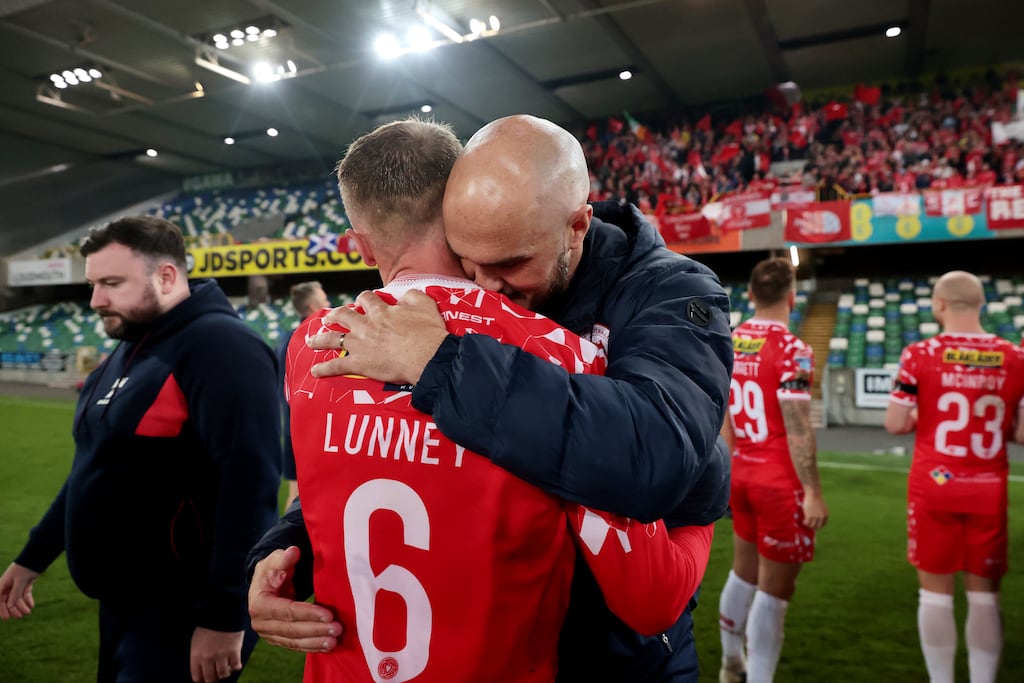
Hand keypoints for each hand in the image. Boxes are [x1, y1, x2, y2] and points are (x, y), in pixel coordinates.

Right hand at [0, 562, 39, 619]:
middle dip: (14, 609)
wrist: (35, 558)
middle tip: (20, 616)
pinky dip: (28, 599)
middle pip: (9, 601)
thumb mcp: (19, 581)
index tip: (6, 618)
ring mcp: (17, 585)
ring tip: (28, 612)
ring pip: (17, 598)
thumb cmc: (24, 568)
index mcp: (2, 584)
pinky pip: (25, 594)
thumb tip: (10, 606)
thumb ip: (15, 594)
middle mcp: (8, 585)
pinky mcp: (25, 584)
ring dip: (22, 606)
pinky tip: (31, 605)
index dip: (2, 609)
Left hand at [190, 627, 242, 682]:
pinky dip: (235, 667)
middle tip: (216, 676)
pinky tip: (234, 662)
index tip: (205, 679)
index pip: (197, 678)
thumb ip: (198, 656)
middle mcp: (208, 658)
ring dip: (224, 673)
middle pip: (210, 679)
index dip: (202, 680)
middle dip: (213, 679)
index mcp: (196, 655)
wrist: (223, 611)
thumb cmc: (209, 624)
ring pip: (223, 674)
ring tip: (226, 668)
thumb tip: (202, 669)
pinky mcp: (234, 651)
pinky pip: (236, 667)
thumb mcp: (197, 641)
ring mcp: (221, 655)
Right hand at [248, 546, 341, 652]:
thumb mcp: (275, 561)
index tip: (329, 614)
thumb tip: (293, 551)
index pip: (287, 611)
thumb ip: (284, 558)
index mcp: (259, 604)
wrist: (264, 585)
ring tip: (334, 641)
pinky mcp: (277, 639)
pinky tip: (327, 647)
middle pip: (292, 630)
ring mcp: (269, 634)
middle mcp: (261, 623)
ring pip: (294, 641)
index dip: (308, 613)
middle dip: (316, 630)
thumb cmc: (272, 570)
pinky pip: (295, 646)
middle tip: (337, 628)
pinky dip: (311, 647)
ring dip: (315, 642)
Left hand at [307, 290, 449, 383]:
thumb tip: (405, 296)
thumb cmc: (428, 333)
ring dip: (320, 339)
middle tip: (329, 318)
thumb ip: (412, 297)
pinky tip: (315, 371)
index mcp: (381, 311)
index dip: (363, 299)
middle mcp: (366, 325)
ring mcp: (359, 344)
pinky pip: (336, 365)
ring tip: (312, 340)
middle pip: (343, 315)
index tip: (362, 301)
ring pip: (333, 338)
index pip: (366, 299)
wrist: (426, 357)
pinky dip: (324, 369)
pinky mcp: (358, 363)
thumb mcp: (425, 305)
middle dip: (334, 315)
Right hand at [801, 489, 828, 530]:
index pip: (823, 524)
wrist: (813, 493)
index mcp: (826, 515)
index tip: (814, 525)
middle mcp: (822, 517)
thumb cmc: (816, 498)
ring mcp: (816, 517)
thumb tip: (816, 518)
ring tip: (805, 523)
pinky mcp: (809, 516)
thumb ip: (821, 513)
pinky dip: (805, 523)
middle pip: (817, 527)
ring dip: (808, 525)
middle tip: (809, 525)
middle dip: (813, 527)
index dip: (818, 526)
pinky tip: (803, 521)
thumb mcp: (822, 507)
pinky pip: (807, 523)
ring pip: (811, 526)